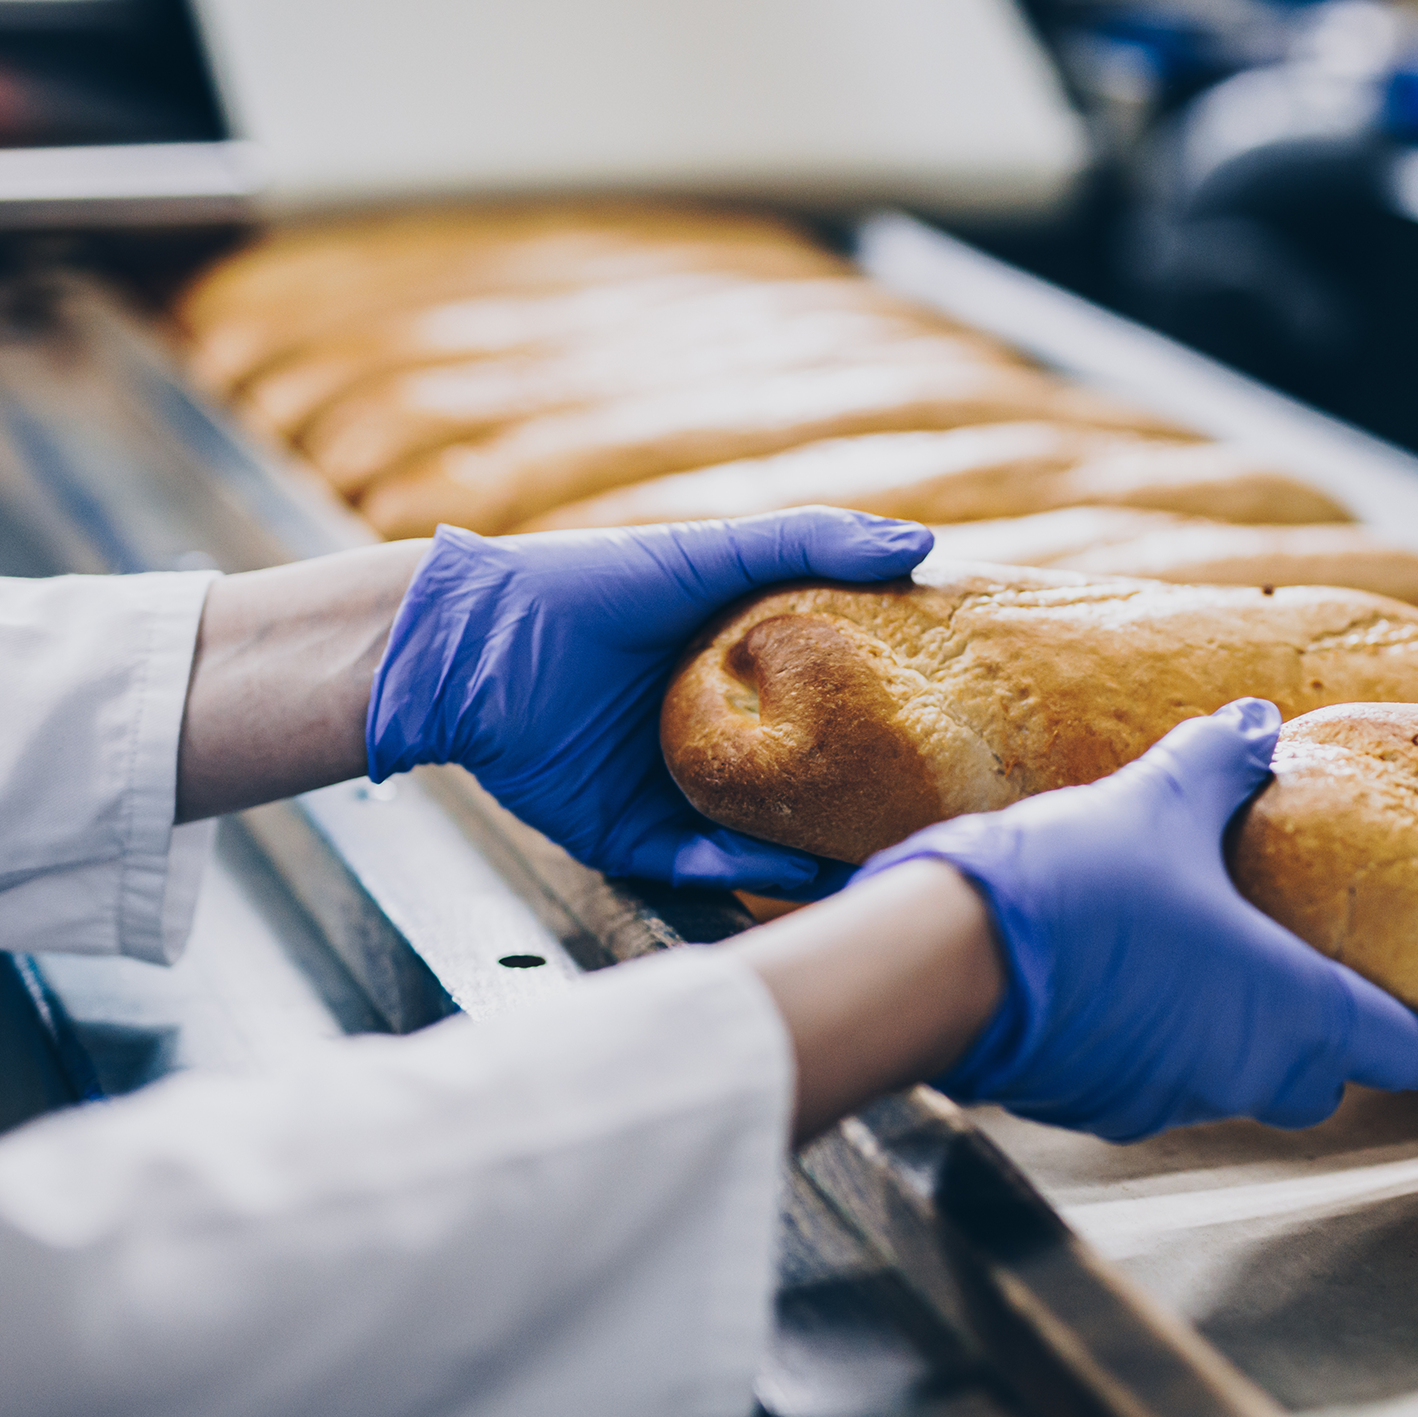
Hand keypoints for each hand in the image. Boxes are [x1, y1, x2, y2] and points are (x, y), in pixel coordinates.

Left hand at [366, 509, 931, 893]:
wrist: (468, 649)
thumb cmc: (584, 586)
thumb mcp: (709, 552)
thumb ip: (811, 543)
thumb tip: (924, 547)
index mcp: (730, 670)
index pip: (824, 705)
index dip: (882, 720)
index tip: (948, 737)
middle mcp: (706, 736)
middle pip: (798, 782)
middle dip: (856, 805)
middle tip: (929, 817)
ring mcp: (666, 790)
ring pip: (755, 837)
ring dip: (810, 855)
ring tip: (877, 862)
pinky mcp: (625, 836)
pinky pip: (694, 866)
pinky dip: (741, 873)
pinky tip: (789, 872)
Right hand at [859, 698, 1417, 1140]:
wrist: (949, 962)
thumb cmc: (1079, 889)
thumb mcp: (1159, 805)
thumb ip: (1221, 766)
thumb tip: (1257, 724)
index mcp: (1294, 1011)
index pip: (1408, 1050)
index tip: (1409, 979)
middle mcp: (1246, 1073)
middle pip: (1326, 1078)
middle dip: (1324, 1028)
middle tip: (1300, 951)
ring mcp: (1172, 1101)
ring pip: (1238, 1080)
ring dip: (1235, 1030)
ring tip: (1204, 949)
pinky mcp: (1101, 1109)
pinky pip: (1160, 1081)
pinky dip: (1161, 1040)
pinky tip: (1126, 974)